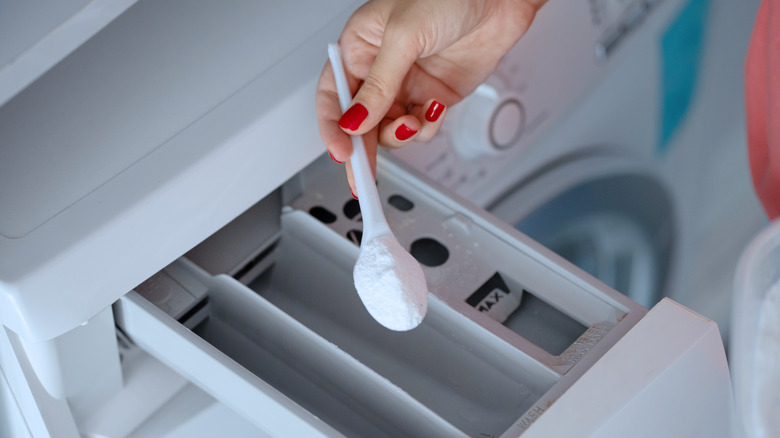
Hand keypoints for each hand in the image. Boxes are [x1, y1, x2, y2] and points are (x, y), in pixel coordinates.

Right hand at [316, 0, 543, 194]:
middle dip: (362, 149)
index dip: (333, 126)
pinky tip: (433, 111)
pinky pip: (420, 127)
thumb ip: (379, 84)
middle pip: (360, 121)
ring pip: (390, 129)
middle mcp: (380, 69)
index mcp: (359, 46)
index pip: (333, 94)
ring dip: (400, 135)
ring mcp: (407, 85)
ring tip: (412, 123)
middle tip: (364, 175)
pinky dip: (425, 128)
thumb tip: (356, 120)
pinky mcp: (433, 96)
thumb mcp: (405, 35)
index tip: (341, 152)